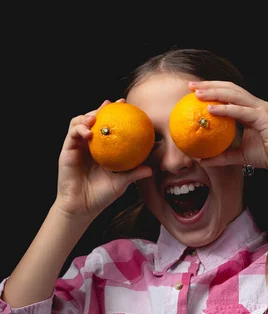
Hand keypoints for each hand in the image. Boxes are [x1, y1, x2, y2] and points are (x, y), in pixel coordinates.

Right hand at [55, 99, 151, 219]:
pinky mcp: (67, 151)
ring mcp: (77, 147)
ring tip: (96, 117)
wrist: (82, 207)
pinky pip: (72, 134)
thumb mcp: (121, 182)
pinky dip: (79, 129)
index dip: (116, 114)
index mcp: (102, 149)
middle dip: (101, 108)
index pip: (108, 127)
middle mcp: (89, 145)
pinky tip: (89, 132)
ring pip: (79, 122)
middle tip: (111, 104)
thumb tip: (151, 168)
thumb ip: (134, 173)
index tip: (127, 106)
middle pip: (93, 119)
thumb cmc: (101, 196)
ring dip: (87, 116)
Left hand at [188, 81, 267, 171]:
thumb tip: (202, 160)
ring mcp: (260, 108)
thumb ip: (222, 156)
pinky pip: (240, 111)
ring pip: (233, 95)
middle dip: (209, 85)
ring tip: (197, 93)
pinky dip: (225, 109)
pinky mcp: (263, 116)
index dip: (212, 91)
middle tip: (191, 87)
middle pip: (229, 89)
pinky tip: (211, 109)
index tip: (195, 92)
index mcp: (251, 110)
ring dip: (214, 92)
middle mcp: (255, 105)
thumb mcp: (240, 156)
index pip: (229, 95)